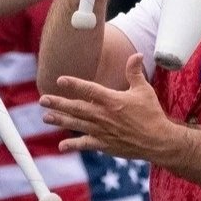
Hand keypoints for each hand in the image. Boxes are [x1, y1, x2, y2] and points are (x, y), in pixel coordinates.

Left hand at [40, 54, 174, 161]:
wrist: (158, 141)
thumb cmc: (152, 114)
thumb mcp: (144, 90)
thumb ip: (134, 72)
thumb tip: (136, 54)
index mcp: (112, 100)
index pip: (89, 89)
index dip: (74, 84)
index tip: (60, 80)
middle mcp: (104, 115)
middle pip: (76, 107)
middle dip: (58, 103)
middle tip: (43, 100)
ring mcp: (102, 131)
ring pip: (77, 124)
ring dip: (60, 120)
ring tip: (46, 117)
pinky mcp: (105, 144)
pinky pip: (85, 144)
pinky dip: (73, 145)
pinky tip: (61, 145)